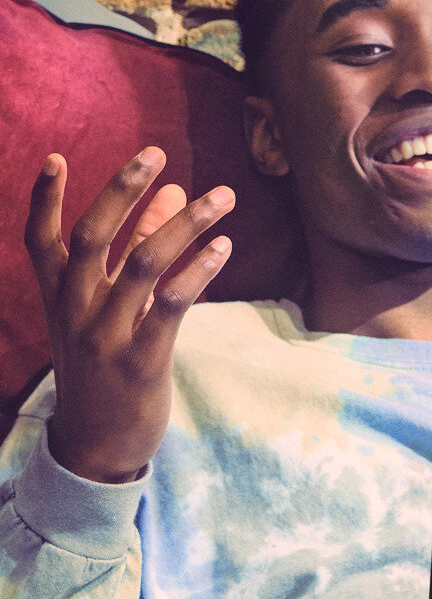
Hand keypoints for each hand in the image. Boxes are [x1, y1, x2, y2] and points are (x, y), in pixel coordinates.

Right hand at [24, 148, 234, 482]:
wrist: (97, 446)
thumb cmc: (106, 369)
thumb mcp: (109, 311)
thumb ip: (138, 249)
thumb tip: (170, 193)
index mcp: (59, 298)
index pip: (41, 240)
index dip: (45, 199)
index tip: (59, 157)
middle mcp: (76, 311)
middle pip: (93, 237)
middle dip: (123, 190)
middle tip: (156, 152)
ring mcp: (106, 336)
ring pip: (142, 264)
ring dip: (185, 224)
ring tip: (221, 197)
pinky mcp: (141, 360)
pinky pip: (170, 306)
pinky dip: (197, 271)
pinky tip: (223, 247)